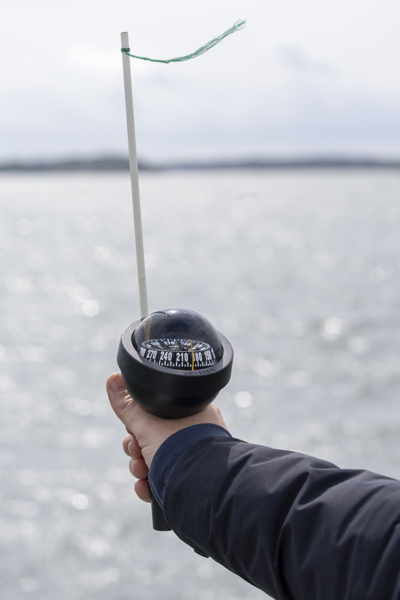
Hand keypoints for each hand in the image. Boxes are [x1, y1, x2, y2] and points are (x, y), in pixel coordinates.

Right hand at [106, 372, 228, 502]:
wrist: (198, 490)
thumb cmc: (180, 452)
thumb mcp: (147, 426)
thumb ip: (127, 406)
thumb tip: (113, 378)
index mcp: (193, 415)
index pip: (156, 414)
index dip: (138, 423)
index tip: (132, 429)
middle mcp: (196, 436)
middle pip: (152, 438)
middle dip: (137, 448)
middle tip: (137, 450)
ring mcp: (192, 459)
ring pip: (155, 460)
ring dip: (140, 467)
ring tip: (142, 471)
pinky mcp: (187, 481)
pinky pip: (162, 479)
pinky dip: (149, 484)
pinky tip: (145, 487)